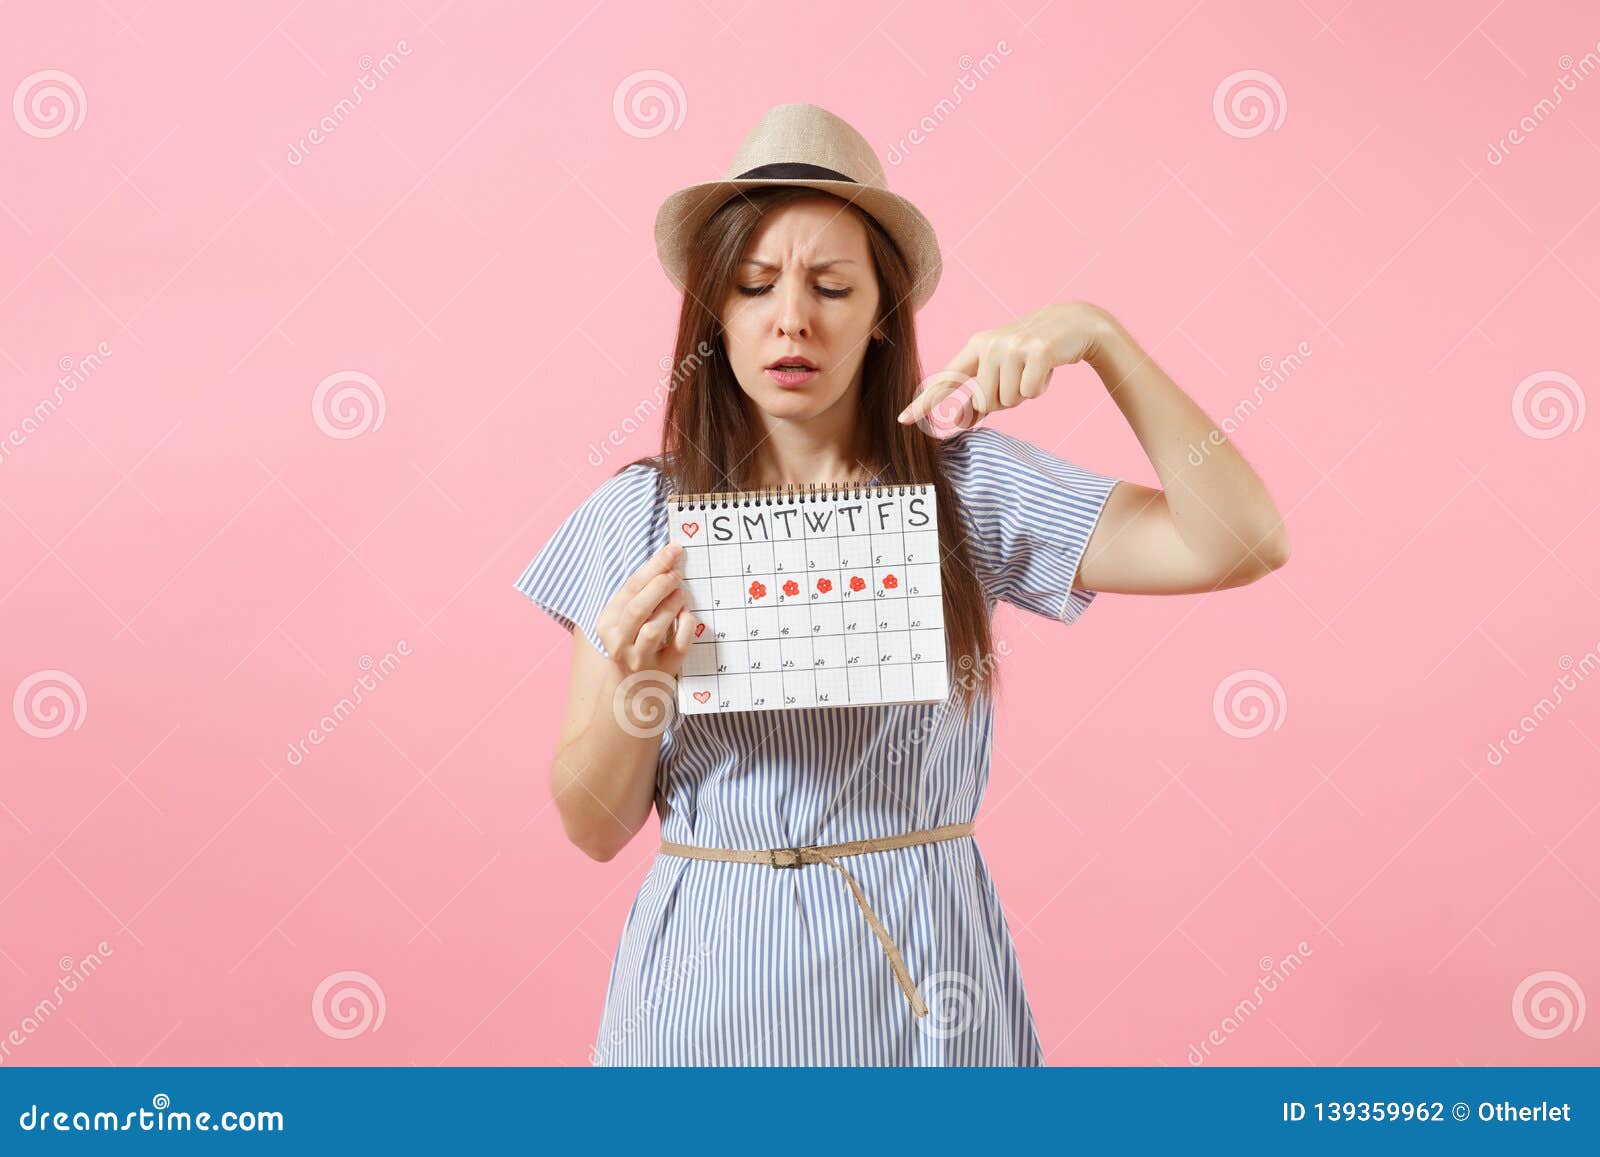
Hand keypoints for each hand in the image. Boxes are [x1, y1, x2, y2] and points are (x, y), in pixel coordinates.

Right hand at [595, 543, 697, 678]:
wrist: (632, 690)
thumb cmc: (632, 644)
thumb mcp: (624, 621)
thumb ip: (640, 595)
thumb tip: (667, 561)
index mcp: (607, 624)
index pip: (629, 589)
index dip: (653, 567)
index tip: (672, 550)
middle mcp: (619, 643)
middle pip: (638, 609)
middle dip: (659, 586)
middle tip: (677, 572)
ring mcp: (640, 659)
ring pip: (654, 630)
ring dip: (670, 606)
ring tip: (681, 593)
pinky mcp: (663, 670)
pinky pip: (678, 646)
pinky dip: (686, 626)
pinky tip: (688, 615)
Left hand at [897, 301, 1112, 429]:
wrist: (1073, 324)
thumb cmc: (1031, 351)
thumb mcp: (1002, 367)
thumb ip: (980, 392)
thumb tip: (960, 421)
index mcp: (977, 346)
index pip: (947, 379)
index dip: (925, 401)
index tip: (904, 420)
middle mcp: (991, 344)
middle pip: (986, 402)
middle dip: (1004, 400)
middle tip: (1020, 376)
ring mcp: (1014, 346)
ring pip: (1009, 401)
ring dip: (1024, 394)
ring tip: (1032, 370)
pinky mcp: (1038, 352)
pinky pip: (1030, 392)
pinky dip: (1040, 388)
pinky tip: (1046, 369)